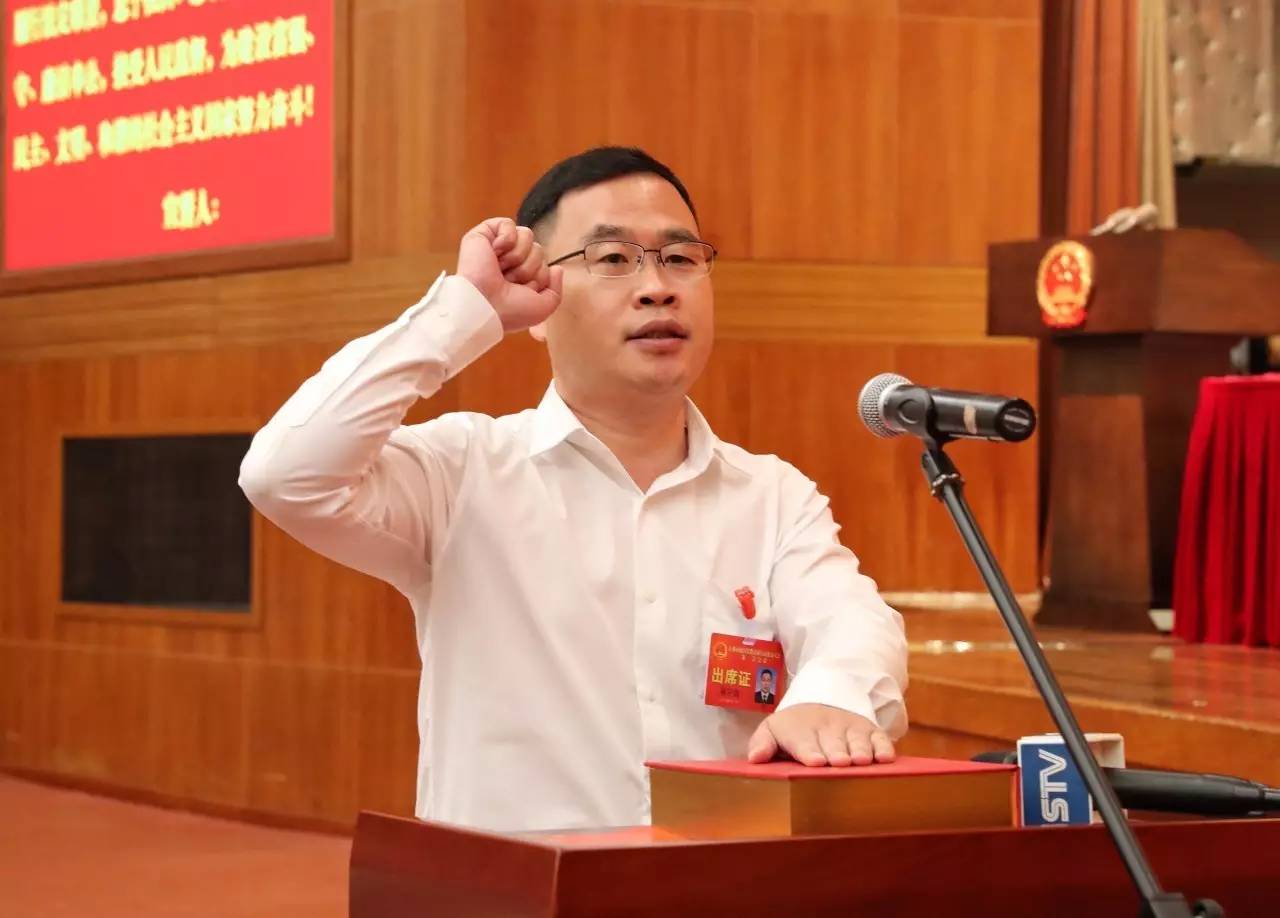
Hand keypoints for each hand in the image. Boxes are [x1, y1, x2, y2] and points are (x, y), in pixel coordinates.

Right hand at [455, 217, 562, 332]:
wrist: (484, 306)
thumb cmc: (511, 311)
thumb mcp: (542, 308)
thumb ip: (555, 290)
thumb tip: (556, 268)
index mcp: (521, 277)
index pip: (544, 264)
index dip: (539, 278)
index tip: (522, 292)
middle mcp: (509, 261)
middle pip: (538, 249)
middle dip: (529, 268)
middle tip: (509, 282)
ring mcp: (496, 247)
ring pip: (527, 235)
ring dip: (518, 256)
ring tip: (501, 270)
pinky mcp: (482, 235)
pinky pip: (508, 224)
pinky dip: (506, 239)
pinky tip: (495, 252)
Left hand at [747, 704, 894, 766]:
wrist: (819, 702)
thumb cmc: (793, 728)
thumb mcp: (773, 730)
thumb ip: (762, 744)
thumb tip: (754, 758)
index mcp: (800, 730)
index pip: (804, 742)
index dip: (809, 751)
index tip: (814, 762)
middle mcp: (827, 727)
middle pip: (833, 742)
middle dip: (836, 752)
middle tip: (839, 762)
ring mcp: (850, 728)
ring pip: (857, 739)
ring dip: (860, 749)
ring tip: (861, 760)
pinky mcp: (869, 730)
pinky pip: (879, 737)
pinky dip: (883, 747)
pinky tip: (886, 757)